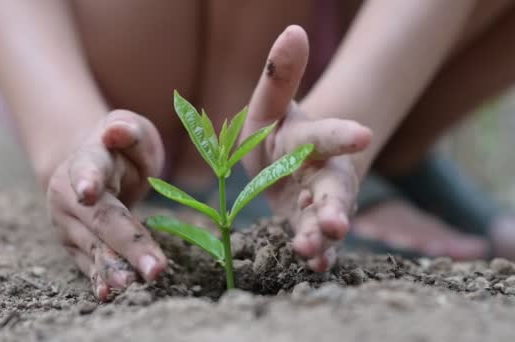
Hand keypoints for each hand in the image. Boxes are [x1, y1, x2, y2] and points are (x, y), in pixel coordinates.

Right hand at [47, 110, 166, 300]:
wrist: (91, 170)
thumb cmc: (119, 148)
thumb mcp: (128, 129)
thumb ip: (128, 131)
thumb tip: (116, 132)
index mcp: (86, 159)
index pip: (87, 168)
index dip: (87, 179)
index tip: (88, 192)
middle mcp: (69, 194)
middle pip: (101, 220)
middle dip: (127, 244)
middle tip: (154, 268)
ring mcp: (69, 224)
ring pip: (94, 248)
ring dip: (113, 269)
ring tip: (131, 286)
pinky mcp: (75, 247)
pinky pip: (89, 265)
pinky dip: (99, 280)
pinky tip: (108, 295)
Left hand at [242, 26, 371, 271]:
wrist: (283, 164)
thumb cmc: (275, 132)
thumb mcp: (268, 104)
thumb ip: (278, 75)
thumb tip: (293, 30)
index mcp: (311, 139)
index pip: (326, 135)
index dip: (342, 134)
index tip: (363, 135)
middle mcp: (322, 171)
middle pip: (334, 188)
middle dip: (334, 204)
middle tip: (334, 222)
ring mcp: (317, 201)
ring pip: (325, 218)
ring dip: (320, 235)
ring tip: (310, 250)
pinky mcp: (308, 225)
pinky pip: (316, 240)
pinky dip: (317, 254)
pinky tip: (314, 265)